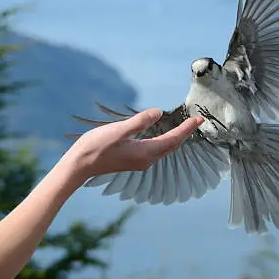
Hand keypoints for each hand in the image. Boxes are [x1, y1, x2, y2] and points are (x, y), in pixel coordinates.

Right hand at [63, 108, 203, 179]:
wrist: (80, 165)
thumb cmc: (97, 147)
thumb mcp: (119, 130)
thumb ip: (140, 121)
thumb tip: (159, 112)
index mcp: (146, 152)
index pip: (173, 139)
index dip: (187, 128)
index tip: (199, 119)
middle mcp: (146, 159)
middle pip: (172, 145)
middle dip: (185, 133)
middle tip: (197, 121)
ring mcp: (139, 161)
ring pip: (164, 148)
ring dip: (175, 137)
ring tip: (185, 126)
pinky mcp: (132, 159)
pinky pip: (155, 149)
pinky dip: (164, 140)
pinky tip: (162, 134)